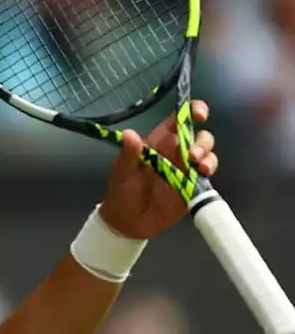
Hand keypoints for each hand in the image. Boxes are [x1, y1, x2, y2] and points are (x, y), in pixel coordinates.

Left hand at [98, 100, 218, 239]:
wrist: (128, 223)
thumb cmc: (122, 192)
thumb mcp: (122, 173)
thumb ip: (128, 154)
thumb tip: (130, 134)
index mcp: (159, 142)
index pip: (179, 120)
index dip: (193, 111)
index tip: (200, 114)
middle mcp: (176, 152)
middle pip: (200, 137)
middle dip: (202, 141)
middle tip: (192, 154)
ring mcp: (187, 170)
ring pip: (207, 154)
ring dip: (208, 157)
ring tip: (198, 167)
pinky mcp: (194, 186)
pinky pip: (208, 175)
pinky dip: (210, 173)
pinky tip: (202, 176)